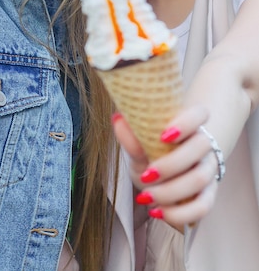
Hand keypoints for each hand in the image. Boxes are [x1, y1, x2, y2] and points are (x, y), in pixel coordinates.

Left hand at [112, 104, 219, 226]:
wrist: (159, 177)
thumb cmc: (150, 153)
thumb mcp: (138, 146)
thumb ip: (132, 136)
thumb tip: (118, 119)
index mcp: (189, 125)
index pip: (200, 113)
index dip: (187, 122)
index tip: (163, 135)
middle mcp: (203, 146)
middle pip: (201, 146)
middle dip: (172, 163)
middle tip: (147, 174)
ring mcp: (208, 170)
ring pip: (200, 179)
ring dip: (171, 191)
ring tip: (145, 196)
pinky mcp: (207, 195)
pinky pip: (202, 207)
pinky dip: (179, 213)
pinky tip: (157, 212)